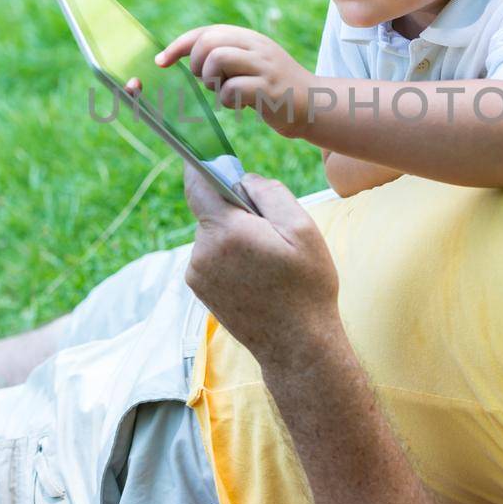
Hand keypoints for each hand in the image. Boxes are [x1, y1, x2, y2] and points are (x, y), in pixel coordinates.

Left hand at [156, 25, 314, 131]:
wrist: (314, 105)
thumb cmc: (273, 89)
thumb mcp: (250, 64)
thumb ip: (225, 56)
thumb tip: (186, 57)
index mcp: (249, 38)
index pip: (206, 32)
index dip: (179, 45)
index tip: (161, 61)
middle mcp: (256, 47)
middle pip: (208, 42)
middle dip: (197, 64)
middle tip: (206, 81)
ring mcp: (264, 67)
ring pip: (218, 59)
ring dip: (210, 80)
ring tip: (223, 91)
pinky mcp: (269, 89)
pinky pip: (232, 89)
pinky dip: (227, 101)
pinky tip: (239, 105)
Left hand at [181, 165, 340, 363]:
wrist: (298, 345)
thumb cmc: (306, 285)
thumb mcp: (302, 228)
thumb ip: (268, 191)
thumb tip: (242, 178)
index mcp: (226, 232)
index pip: (197, 183)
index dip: (206, 166)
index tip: (216, 158)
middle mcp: (202, 252)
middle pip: (210, 208)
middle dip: (236, 209)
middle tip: (271, 230)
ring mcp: (197, 273)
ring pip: (212, 232)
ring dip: (234, 234)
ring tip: (267, 259)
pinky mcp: (199, 288)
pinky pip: (211, 254)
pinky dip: (229, 254)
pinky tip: (256, 273)